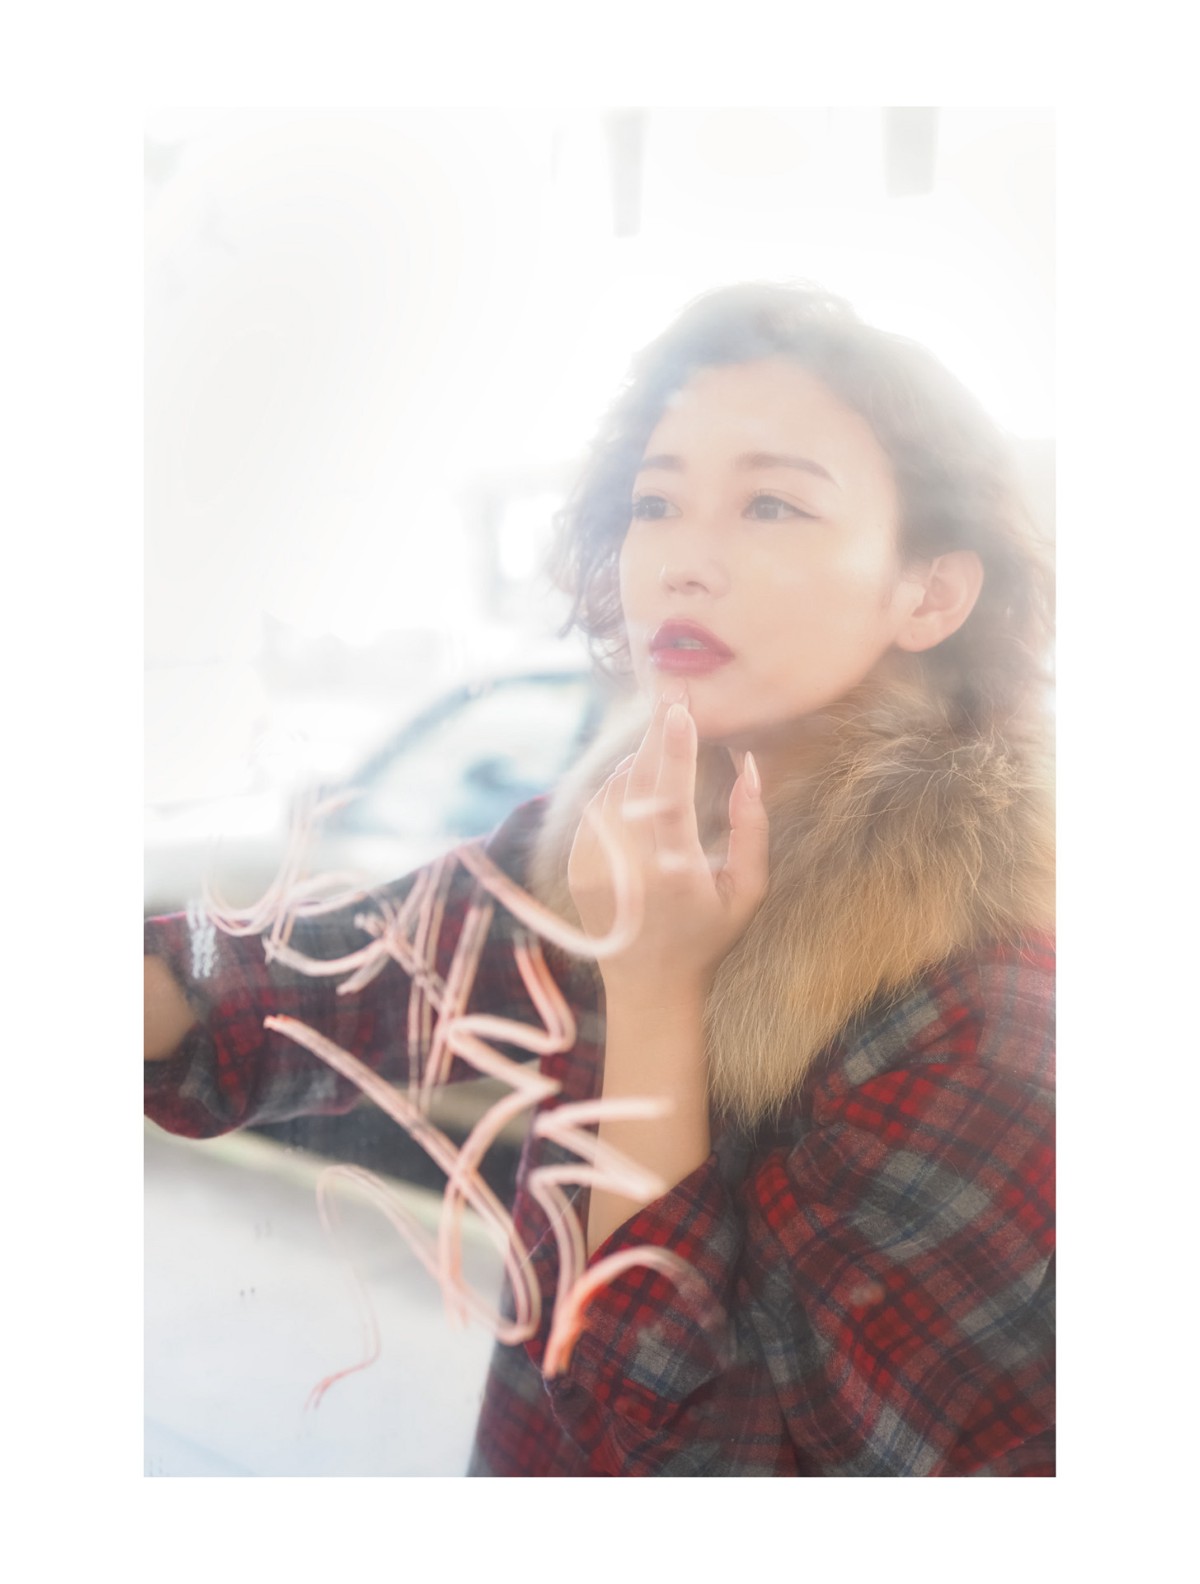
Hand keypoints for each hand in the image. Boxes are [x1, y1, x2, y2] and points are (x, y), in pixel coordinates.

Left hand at [568, 691, 768, 999]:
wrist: (648, 985)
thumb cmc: (708, 937)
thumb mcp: (748, 891)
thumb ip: (753, 828)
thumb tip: (749, 767)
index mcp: (676, 874)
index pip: (671, 797)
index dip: (675, 749)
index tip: (680, 708)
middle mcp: (629, 868)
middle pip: (639, 782)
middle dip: (655, 735)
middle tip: (670, 693)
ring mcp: (596, 867)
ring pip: (613, 790)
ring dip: (638, 763)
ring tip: (664, 749)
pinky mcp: (577, 866)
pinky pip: (596, 809)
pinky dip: (617, 790)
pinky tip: (640, 787)